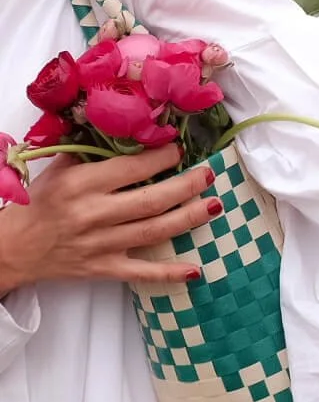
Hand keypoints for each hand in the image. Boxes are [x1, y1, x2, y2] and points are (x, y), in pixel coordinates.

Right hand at [0, 146, 215, 292]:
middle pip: (151, 201)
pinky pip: (141, 272)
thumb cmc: (39, 203)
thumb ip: (92, 150)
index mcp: (82, 185)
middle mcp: (94, 214)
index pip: (131, 169)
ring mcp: (101, 245)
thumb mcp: (60, 169)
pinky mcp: (103, 269)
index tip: (180, 148)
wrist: (13, 248)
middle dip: (186, 186)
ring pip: (154, 231)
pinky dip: (169, 273)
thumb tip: (131, 128)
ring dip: (189, 219)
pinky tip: (195, 270)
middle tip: (208, 174)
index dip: (161, 158)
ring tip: (216, 205)